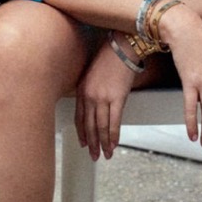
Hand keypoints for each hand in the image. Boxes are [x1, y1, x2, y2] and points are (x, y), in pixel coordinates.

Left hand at [74, 35, 137, 160]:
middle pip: (88, 125)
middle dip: (91, 143)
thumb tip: (94, 105)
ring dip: (102, 144)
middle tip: (93, 155)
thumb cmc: (110, 56)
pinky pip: (113, 122)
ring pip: (100, 127)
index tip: (84, 143)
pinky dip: (113, 136)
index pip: (78, 117)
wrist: (122, 46)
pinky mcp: (117, 98)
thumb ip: (90, 89)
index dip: (81, 133)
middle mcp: (89, 96)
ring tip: (105, 154)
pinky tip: (114, 144)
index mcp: (81, 89)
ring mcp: (102, 98)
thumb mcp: (92, 73)